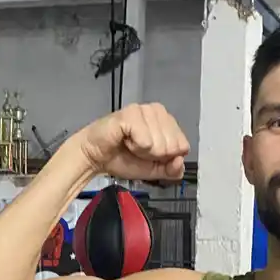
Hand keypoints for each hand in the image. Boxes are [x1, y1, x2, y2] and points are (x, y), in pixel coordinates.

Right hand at [72, 104, 188, 182]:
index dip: (166, 157)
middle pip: (173, 146)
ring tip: (130, 144)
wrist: (96, 158)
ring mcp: (145, 110)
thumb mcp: (154, 170)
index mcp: (167, 122)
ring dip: (142, 151)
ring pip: (160, 144)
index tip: (149, 154)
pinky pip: (146, 140)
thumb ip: (172, 169)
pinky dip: (135, 147)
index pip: (183, 146)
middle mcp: (158, 111)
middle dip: (154, 155)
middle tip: (137, 149)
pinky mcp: (132, 113)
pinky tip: (125, 140)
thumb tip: (180, 161)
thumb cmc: (123, 158)